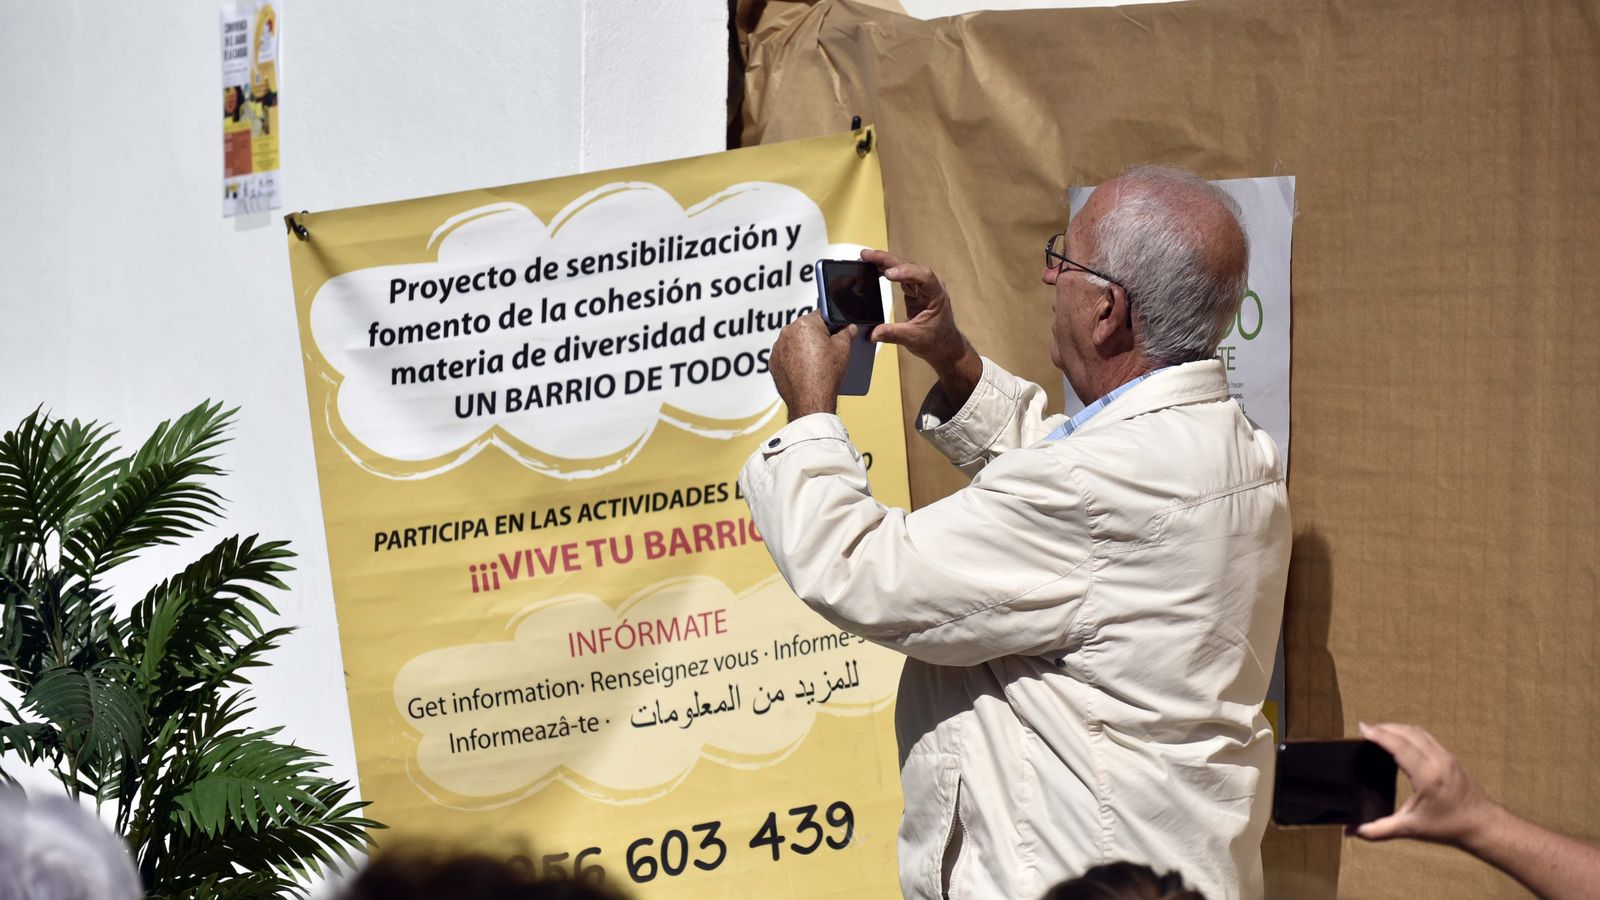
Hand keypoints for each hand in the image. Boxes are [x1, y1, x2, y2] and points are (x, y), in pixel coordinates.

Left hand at [768, 311, 855, 420]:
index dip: (831, 323)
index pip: (821, 315)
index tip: (836, 331)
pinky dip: (794, 360)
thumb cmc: (825, 374)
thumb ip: (846, 333)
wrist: (810, 400)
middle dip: (817, 336)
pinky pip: (786, 356)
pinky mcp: (773, 363)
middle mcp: (787, 332)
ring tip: (816, 363)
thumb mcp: (843, 349)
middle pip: (806, 328)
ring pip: (794, 342)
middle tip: (828, 351)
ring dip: (803, 348)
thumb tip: (848, 328)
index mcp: (805, 324)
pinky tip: (805, 369)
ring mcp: (778, 348)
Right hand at [860, 248, 973, 376]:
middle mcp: (930, 286)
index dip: (906, 272)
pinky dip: (886, 270)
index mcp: (936, 295)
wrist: (944, 347)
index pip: (923, 276)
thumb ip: (892, 334)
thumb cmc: (935, 341)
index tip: (888, 274)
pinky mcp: (914, 290)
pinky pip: (900, 275)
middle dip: (888, 260)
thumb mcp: (913, 339)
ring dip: (885, 262)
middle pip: (909, 267)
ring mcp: (922, 287)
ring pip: (904, 268)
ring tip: (866, 257)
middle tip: (867, 255)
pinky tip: (874, 268)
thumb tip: (872, 333)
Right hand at [1353, 722, 1498, 846]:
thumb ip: (1378, 830)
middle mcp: (1439, 761)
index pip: (1400, 746)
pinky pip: (1426, 737)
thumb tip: (1351, 832)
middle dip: (1384, 727)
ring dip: (1397, 728)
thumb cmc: (1448, 827)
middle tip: (1365, 730)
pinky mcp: (1451, 758)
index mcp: (1428, 776)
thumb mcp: (1410, 829)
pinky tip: (1399, 740)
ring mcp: (1447, 757)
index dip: (1379, 734)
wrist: (1482, 826)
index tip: (1362, 728)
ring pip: (1418, 732)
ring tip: (1379, 732)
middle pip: (1407, 733)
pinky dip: (1408, 734)